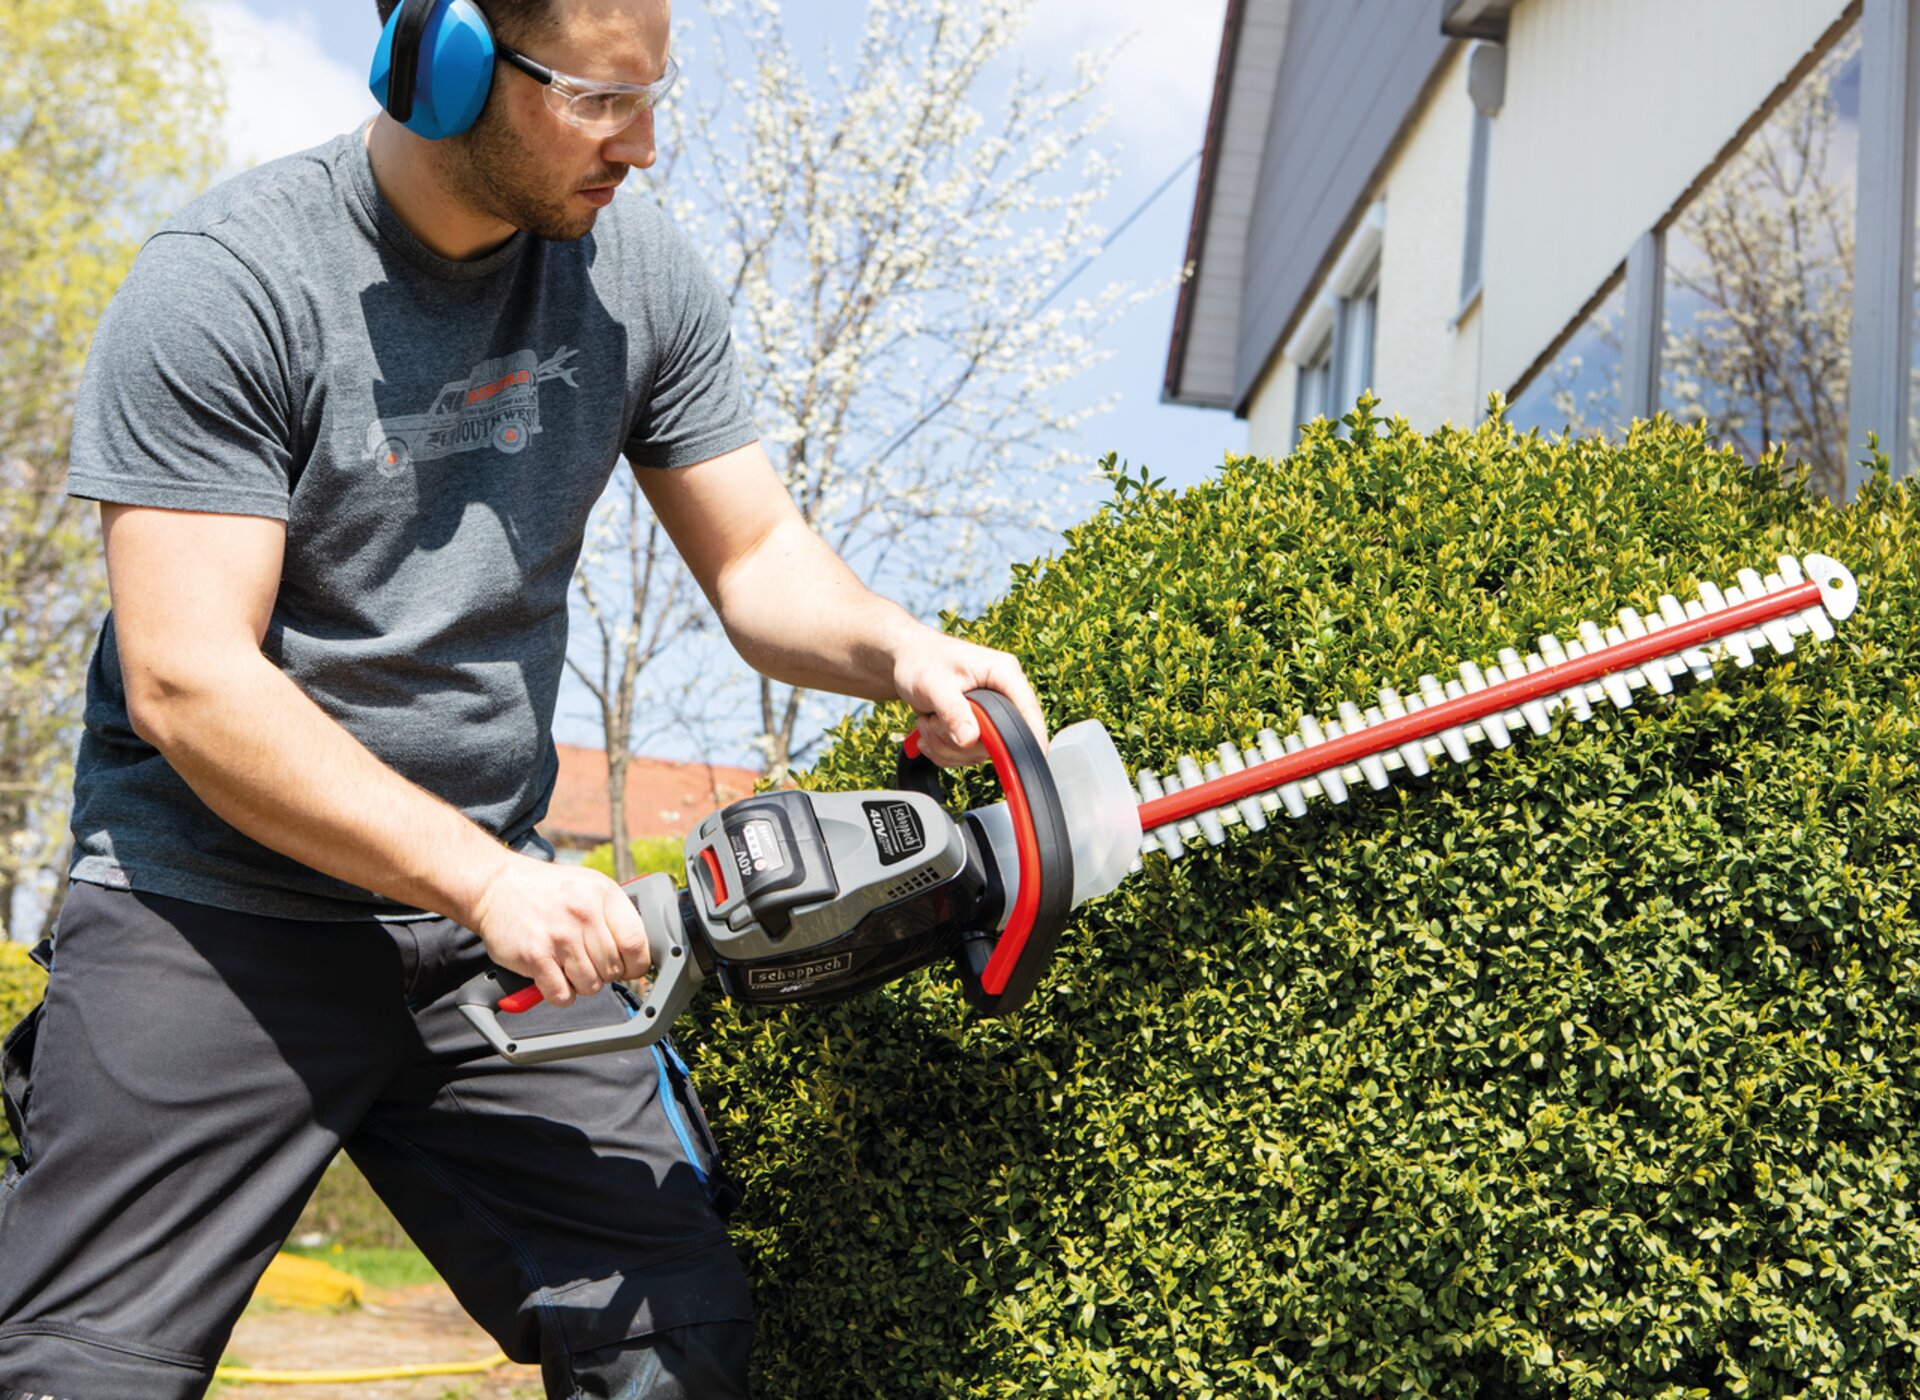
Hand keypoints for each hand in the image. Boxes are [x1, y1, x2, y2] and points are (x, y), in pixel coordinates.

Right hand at [464, 853, 653, 1007]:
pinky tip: (553, 976)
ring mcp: (559, 936)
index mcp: (604, 895)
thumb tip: (639, 950)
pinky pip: (562, 995)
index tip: (629, 968)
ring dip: (580, 983)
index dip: (637, 964)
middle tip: (587, 961)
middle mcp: (584, 914)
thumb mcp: (589, 886)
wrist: (496, 886)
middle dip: (603, 973)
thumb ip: (614, 914)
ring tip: (567, 965)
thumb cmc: (545, 890)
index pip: (637, 943)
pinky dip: (559, 993)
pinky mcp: (534, 956)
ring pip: (590, 985)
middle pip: (614, 969)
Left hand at [892, 630, 1048, 766]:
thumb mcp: (933, 683)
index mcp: (1003, 673)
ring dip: (946, 746)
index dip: (1032, 737)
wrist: (907, 660)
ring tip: (929, 720)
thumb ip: (952, 711)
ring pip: (979, 752)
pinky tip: (930, 729)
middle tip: (934, 722)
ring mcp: (990, 714)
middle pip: (999, 740)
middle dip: (960, 742)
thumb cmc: (921, 659)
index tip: (1025, 762)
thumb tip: (969, 739)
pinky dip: (942, 750)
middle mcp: (1002, 694)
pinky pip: (966, 755)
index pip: (1028, 709)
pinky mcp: (978, 728)